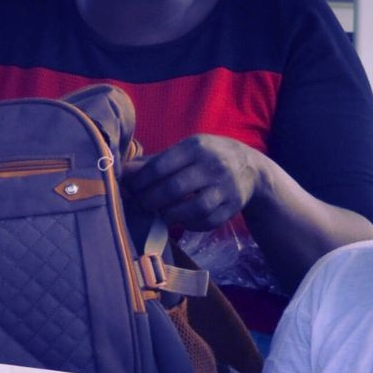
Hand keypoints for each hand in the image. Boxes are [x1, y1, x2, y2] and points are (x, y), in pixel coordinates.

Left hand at [123, 135, 269, 232]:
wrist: (250, 168)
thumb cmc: (207, 157)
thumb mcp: (185, 151)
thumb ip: (155, 162)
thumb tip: (123, 172)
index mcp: (196, 147)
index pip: (161, 166)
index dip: (141, 182)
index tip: (130, 190)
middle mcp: (213, 166)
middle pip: (174, 189)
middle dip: (151, 201)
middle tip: (141, 205)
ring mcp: (225, 188)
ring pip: (193, 208)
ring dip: (170, 215)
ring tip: (160, 214)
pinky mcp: (232, 207)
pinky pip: (207, 221)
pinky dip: (190, 224)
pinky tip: (181, 219)